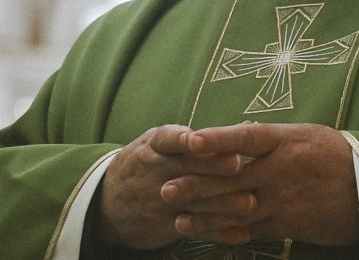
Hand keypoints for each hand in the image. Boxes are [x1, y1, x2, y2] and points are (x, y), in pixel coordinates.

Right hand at [96, 124, 247, 248]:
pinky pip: (196, 229)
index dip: (181, 139)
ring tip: (249, 203)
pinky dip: (220, 232)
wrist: (108, 203)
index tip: (197, 139)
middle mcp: (155, 172)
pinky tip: (241, 233)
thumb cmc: (146, 165)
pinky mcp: (166, 226)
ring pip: (194, 201)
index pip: (166, 140)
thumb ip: (197, 138)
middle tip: (239, 166)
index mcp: (154, 147)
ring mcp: (160, 200)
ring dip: (222, 203)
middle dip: (212, 168)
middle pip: (186, 170)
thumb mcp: (158, 144)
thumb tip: (247, 125)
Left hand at [166, 123, 358, 247]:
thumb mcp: (305, 135)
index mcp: (285, 141)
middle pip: (232, 179)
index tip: (189, 140)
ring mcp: (285, 200)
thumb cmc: (336, 155)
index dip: (216, 139)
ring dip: (206, 215)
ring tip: (178, 218)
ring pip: (238, 208)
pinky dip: (230, 233)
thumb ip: (269, 136)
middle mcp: (281, 170)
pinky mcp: (290, 224)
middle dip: (197, 186)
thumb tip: (240, 129)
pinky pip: (254, 230)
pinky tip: (208, 235)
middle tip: (165, 190)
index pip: (246, 137)